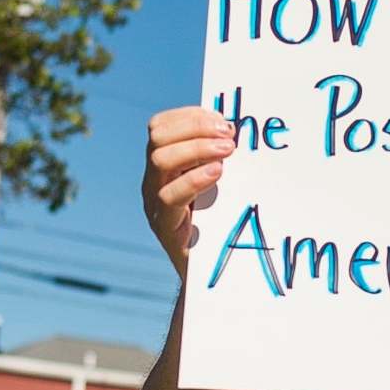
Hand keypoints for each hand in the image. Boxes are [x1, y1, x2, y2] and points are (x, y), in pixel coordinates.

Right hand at [142, 105, 235, 275]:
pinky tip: (217, 173)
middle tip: (229, 135)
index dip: (190, 116)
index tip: (222, 120)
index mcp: (162, 164)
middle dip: (195, 128)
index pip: (160, 125)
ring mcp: (154, 202)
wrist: (208, 273)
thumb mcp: (215, 184)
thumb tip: (237, 129)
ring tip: (228, 152)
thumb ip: (216, 158)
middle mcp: (152, 179)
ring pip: (160, 160)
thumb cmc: (218, 222)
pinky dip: (194, 178)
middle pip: (157, 137)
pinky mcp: (164, 225)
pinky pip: (170, 195)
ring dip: (197, 148)